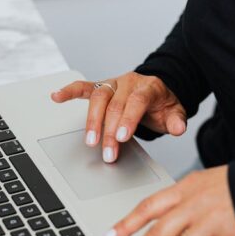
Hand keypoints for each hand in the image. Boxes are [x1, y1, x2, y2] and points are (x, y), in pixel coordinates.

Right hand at [50, 72, 186, 162]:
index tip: (121, 138)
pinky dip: (69, 91)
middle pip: (115, 105)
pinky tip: (56, 97)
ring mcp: (113, 84)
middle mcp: (128, 82)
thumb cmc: (162, 106)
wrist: (156, 93)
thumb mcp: (175, 113)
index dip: (128, 119)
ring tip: (90, 141)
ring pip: (98, 98)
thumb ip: (176, 121)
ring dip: (92, 121)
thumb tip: (178, 128)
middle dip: (110, 131)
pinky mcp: (101, 87)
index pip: (136, 101)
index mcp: (148, 86)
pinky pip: (83, 87)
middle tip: (108, 153)